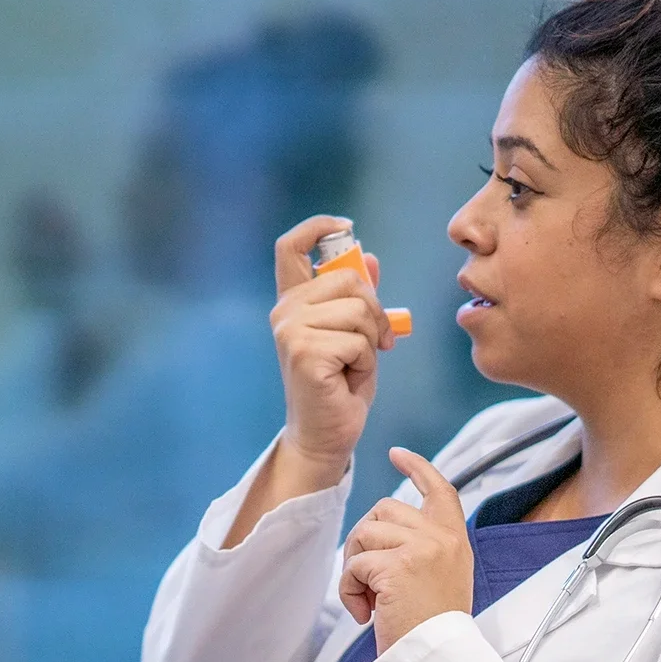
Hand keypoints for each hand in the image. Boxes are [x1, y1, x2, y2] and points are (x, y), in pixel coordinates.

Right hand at [269, 215, 394, 490]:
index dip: (318, 227)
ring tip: (354, 365)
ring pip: (359, 310)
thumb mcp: (355, 333)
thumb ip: (358, 297)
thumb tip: (369, 257)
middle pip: (350, 280)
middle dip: (374, 311)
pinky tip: (347, 378)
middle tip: (375, 342)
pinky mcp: (303, 352)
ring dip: (371, 341)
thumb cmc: (341, 384)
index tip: (347, 229)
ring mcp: (290, 331)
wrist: (326, 434)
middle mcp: (285, 311)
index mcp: (294, 301)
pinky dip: (365, 362)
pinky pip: (357, 340)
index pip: (291, 247)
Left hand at [340, 448, 474, 652]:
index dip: (417, 468)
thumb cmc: (432, 632)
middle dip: (364, 540)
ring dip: (355, 568)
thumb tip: (380, 530)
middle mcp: (444, 538)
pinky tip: (365, 614)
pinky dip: (350, 590)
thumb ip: (422, 549)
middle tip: (369, 581)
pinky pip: (355, 564)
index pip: (440, 489)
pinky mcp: (398, 566)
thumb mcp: (440, 580)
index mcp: (457, 541)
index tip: (397, 454)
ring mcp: (422, 548)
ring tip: (369, 600)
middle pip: (384, 509)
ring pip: (365, 532)